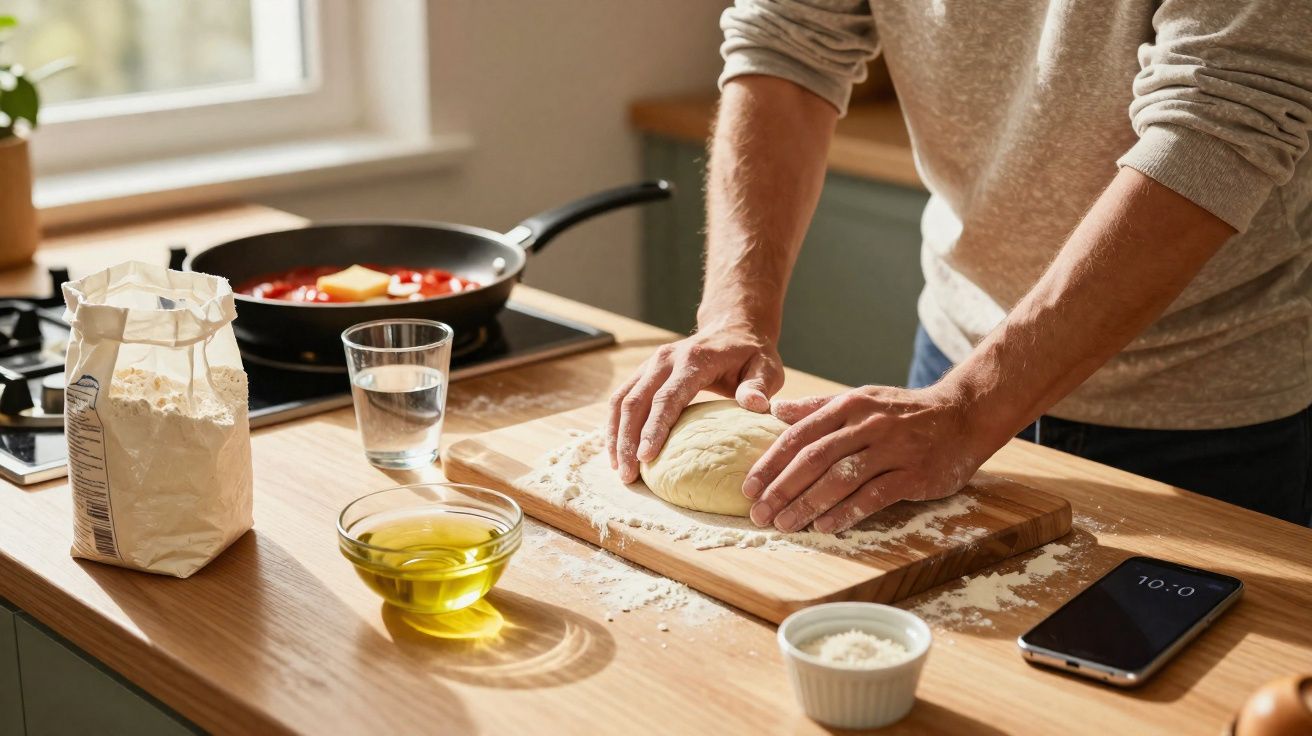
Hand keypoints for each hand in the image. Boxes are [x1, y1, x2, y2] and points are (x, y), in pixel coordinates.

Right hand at [607, 325, 782, 482]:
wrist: (733, 328)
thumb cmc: (751, 355)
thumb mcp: (766, 368)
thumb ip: (759, 386)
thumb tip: (755, 405)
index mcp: (693, 361)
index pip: (667, 398)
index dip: (654, 428)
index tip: (646, 458)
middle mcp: (665, 359)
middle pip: (636, 401)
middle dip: (627, 440)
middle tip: (628, 476)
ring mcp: (651, 364)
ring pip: (622, 400)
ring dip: (616, 435)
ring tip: (618, 469)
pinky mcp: (644, 371)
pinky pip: (622, 398)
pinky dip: (615, 424)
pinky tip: (616, 449)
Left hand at [744, 384, 994, 532]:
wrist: (963, 416)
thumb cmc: (904, 412)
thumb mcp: (861, 399)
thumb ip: (817, 408)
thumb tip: (774, 411)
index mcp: (849, 406)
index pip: (799, 436)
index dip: (770, 464)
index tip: (749, 488)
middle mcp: (867, 425)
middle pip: (814, 459)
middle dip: (782, 489)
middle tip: (759, 514)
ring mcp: (892, 449)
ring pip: (840, 479)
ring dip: (808, 505)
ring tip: (785, 525)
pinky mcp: (913, 474)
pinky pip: (874, 496)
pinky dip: (847, 512)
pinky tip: (825, 527)